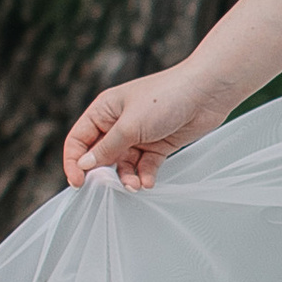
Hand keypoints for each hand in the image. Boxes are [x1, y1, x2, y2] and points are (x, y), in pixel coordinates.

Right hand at [62, 58, 234, 191]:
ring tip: (136, 185)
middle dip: (103, 173)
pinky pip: (144, 166)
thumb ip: (107, 148)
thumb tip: (84, 165)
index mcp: (104, 110)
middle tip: (108, 188)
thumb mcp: (130, 125)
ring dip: (127, 177)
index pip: (79, 140)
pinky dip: (145, 176)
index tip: (78, 183)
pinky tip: (148, 182)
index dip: (74, 162)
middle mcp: (118, 123)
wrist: (207, 93)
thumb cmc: (166, 98)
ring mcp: (139, 135)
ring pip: (123, 164)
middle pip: (100, 155)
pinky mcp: (158, 145)